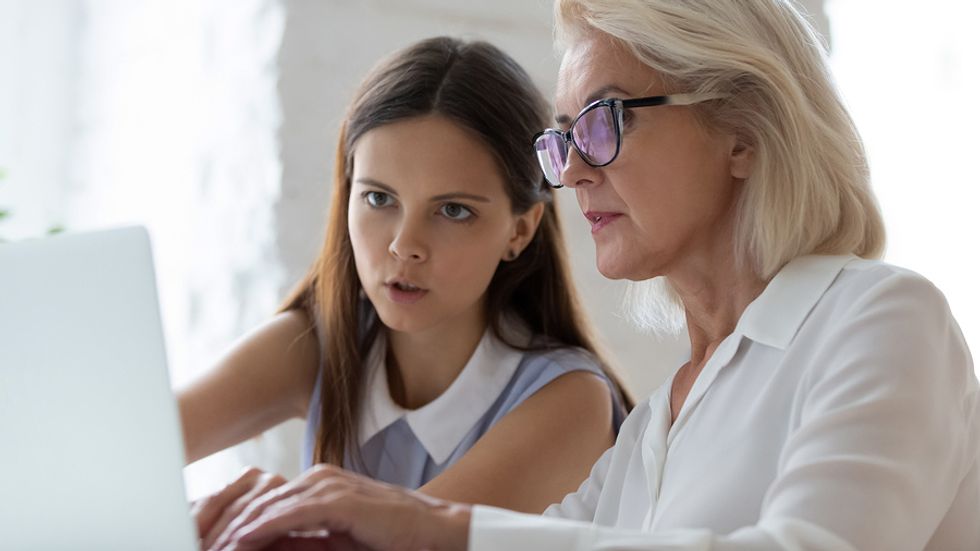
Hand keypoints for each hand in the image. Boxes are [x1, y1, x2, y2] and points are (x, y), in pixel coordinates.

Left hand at [210, 463, 471, 550]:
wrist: (432, 530)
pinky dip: (263, 529)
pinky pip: (291, 515)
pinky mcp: (340, 501)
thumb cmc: (388, 536)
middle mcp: (319, 478)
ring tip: (214, 548)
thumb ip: (300, 541)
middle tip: (201, 546)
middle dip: (227, 527)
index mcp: (317, 484)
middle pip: (259, 501)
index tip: (211, 544)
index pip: (264, 502)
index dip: (234, 524)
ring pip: (269, 507)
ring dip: (238, 531)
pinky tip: (242, 541)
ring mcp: (329, 486)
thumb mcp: (335, 539)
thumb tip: (263, 545)